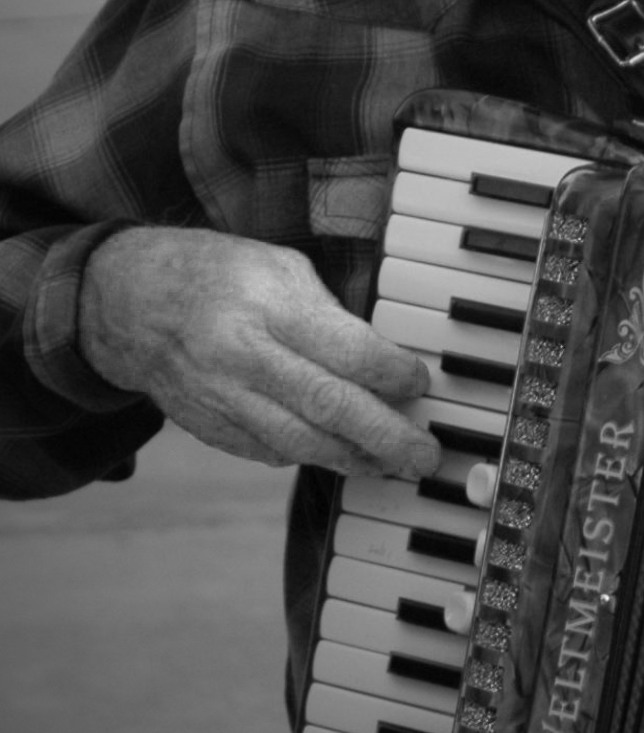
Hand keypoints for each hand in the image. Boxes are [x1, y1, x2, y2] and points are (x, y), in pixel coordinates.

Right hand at [79, 226, 440, 478]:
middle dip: (386, 436)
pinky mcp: (211, 429)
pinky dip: (313, 457)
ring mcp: (222, 399)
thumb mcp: (280, 268)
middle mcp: (242, 357)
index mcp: (266, 305)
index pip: (344, 350)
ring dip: (356, 459)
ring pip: (301, 444)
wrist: (129, 304)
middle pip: (327, 407)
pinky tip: (344, 456)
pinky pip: (272, 454)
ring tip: (394, 464)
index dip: (392, 374)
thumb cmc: (218, 275)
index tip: (420, 383)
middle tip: (425, 454)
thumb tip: (384, 361)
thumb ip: (330, 315)